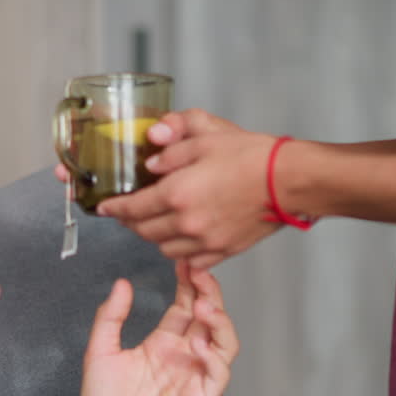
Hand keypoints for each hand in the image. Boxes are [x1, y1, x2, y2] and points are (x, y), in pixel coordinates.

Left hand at [55, 109, 282, 269]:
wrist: (292, 181)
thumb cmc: (252, 155)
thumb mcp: (207, 134)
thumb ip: (172, 144)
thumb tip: (150, 155)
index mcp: (177, 193)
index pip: (132, 207)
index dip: (114, 208)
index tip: (104, 207)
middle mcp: (186, 223)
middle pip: (144, 231)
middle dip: (131, 222)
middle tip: (128, 213)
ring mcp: (205, 241)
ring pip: (164, 248)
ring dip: (154, 237)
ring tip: (154, 223)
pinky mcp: (223, 251)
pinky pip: (191, 261)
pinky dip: (180, 252)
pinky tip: (182, 239)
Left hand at [74, 261, 237, 395]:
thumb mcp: (100, 351)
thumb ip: (110, 317)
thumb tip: (121, 283)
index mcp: (163, 344)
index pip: (184, 307)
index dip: (188, 284)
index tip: (183, 262)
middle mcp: (183, 357)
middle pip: (208, 318)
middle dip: (208, 293)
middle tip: (199, 271)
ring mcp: (194, 377)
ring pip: (223, 342)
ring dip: (219, 321)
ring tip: (203, 304)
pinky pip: (218, 374)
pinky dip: (215, 357)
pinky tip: (198, 344)